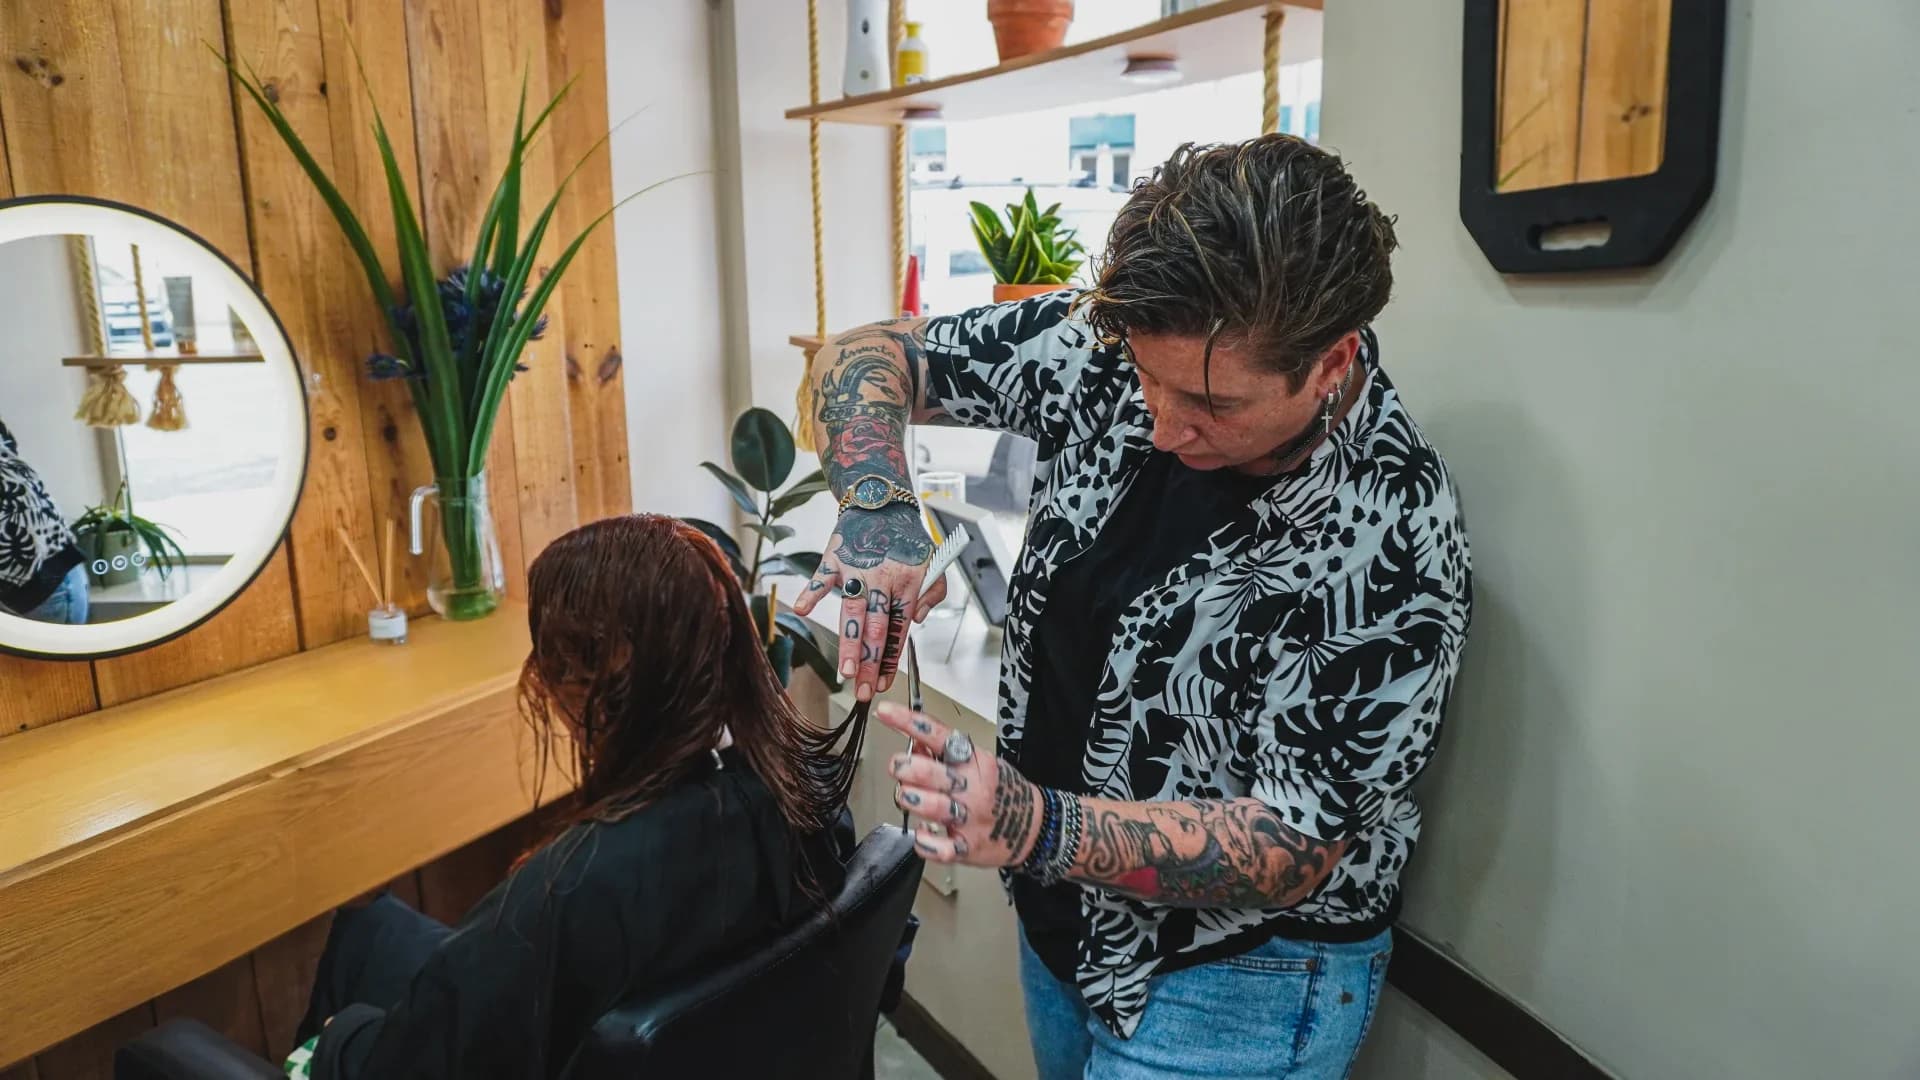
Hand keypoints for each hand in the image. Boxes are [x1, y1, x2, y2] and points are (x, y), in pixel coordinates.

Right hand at [791, 505, 944, 700]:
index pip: (900, 629)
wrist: (881, 502)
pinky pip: (822, 577)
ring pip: (853, 611)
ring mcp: (857, 568)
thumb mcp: (934, 563)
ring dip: (849, 642)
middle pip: (877, 627)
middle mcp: (883, 578)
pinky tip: (803, 610)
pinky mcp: (835, 558)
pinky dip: (812, 592)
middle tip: (863, 691)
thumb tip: (918, 621)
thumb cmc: (905, 539)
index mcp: (909, 583)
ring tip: (846, 671)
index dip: (892, 659)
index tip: (883, 683)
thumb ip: (934, 595)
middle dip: (871, 662)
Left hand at [878, 701, 1040, 866]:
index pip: (937, 735)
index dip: (907, 722)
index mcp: (974, 761)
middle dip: (903, 767)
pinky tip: (923, 834)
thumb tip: (914, 741)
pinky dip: (925, 842)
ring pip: (932, 806)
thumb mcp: (978, 763)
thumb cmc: (1000, 791)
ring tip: (907, 796)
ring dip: (911, 799)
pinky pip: (940, 848)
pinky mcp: (967, 847)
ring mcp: (970, 818)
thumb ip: (945, 754)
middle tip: (897, 767)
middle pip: (928, 772)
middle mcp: (971, 788)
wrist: (1034, 826)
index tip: (885, 712)